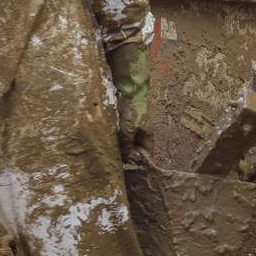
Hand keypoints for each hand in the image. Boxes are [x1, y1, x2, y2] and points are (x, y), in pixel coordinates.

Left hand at [109, 42, 151, 159]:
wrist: (128, 88)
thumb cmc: (131, 109)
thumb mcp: (128, 129)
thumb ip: (128, 145)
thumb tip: (129, 159)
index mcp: (147, 136)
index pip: (146, 155)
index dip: (138, 162)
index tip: (127, 167)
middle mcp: (142, 133)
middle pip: (135, 149)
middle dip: (127, 155)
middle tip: (114, 160)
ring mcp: (134, 127)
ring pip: (127, 142)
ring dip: (120, 146)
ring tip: (109, 150)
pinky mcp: (125, 121)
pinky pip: (121, 134)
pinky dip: (115, 138)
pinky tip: (107, 139)